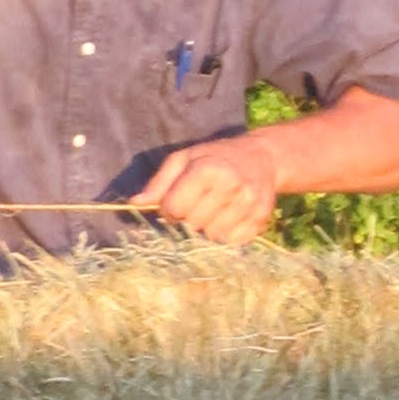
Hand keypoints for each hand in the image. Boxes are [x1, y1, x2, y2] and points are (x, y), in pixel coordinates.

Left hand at [131, 136, 277, 244]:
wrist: (262, 158)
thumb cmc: (215, 157)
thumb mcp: (184, 159)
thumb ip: (159, 182)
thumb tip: (136, 203)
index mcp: (207, 169)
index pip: (174, 208)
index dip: (169, 209)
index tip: (176, 202)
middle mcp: (230, 186)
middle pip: (193, 224)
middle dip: (189, 219)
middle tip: (197, 205)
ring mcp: (249, 204)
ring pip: (213, 236)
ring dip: (208, 228)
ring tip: (213, 211)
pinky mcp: (261, 219)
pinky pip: (233, 242)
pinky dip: (227, 234)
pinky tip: (229, 217)